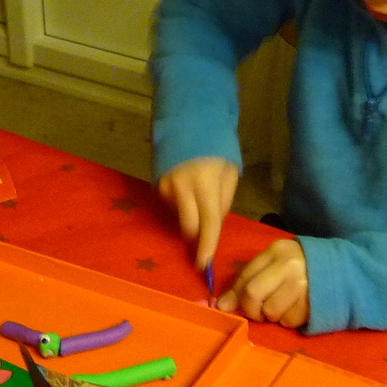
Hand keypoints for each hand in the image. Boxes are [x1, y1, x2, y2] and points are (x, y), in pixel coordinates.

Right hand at [157, 156, 237, 271]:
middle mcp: (182, 188)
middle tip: (206, 233)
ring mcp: (166, 187)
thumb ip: (223, 201)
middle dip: (197, 236)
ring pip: (180, 217)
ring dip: (191, 216)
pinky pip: (172, 205)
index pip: (207, 223)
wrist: (187, 122)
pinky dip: (183, 205)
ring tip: (200, 194)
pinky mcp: (156, 185)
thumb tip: (214, 225)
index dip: (206, 246)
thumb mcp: (230, 172)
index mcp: (205, 183)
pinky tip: (188, 189)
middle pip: (188, 227)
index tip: (204, 265)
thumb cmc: (216, 147)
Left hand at [219, 238, 308, 327]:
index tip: (229, 305)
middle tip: (257, 311)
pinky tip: (296, 309)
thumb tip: (222, 304)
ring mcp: (303, 286)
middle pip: (253, 294)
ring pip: (270, 312)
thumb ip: (250, 278)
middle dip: (250, 309)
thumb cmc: (303, 267)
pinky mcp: (313, 304)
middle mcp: (289, 266)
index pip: (245, 275)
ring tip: (282, 306)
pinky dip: (287, 320)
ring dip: (271, 315)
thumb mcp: (278, 263)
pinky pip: (287, 321)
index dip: (234, 294)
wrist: (346, 272)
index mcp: (278, 251)